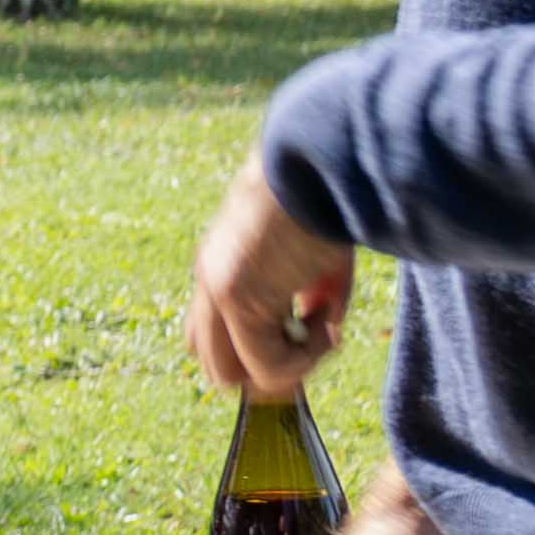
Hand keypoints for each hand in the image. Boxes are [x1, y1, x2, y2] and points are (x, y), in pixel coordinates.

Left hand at [184, 157, 358, 396]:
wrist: (317, 159)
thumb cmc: (325, 197)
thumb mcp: (311, 254)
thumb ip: (311, 295)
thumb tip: (329, 333)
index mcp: (217, 268)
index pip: (206, 338)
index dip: (251, 352)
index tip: (298, 333)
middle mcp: (208, 283)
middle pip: (216, 367)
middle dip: (267, 369)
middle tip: (312, 341)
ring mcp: (217, 293)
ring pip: (234, 375)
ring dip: (285, 368)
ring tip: (322, 329)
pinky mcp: (238, 297)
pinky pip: (268, 364)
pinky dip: (304, 359)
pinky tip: (328, 322)